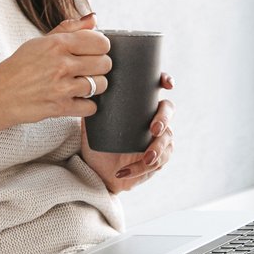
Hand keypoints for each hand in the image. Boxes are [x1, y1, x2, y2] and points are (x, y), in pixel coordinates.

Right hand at [0, 13, 111, 129]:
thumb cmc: (18, 67)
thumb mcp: (40, 42)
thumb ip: (69, 28)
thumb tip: (93, 18)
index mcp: (58, 44)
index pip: (100, 42)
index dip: (100, 47)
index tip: (94, 51)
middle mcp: (61, 64)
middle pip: (105, 63)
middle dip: (99, 66)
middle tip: (87, 69)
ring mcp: (62, 88)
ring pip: (101, 85)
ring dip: (95, 86)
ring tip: (81, 84)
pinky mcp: (60, 108)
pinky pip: (91, 107)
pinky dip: (86, 105)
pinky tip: (76, 99)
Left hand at [80, 72, 174, 193]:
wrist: (98, 170)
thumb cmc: (98, 143)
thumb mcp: (92, 123)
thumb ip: (90, 107)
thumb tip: (85, 89)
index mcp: (140, 105)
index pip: (157, 88)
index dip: (166, 81)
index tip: (168, 85)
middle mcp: (153, 119)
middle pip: (168, 111)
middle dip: (164, 120)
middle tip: (153, 129)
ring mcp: (158, 139)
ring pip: (167, 140)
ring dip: (157, 150)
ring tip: (145, 159)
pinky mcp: (158, 160)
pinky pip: (157, 163)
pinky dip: (140, 168)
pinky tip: (125, 172)